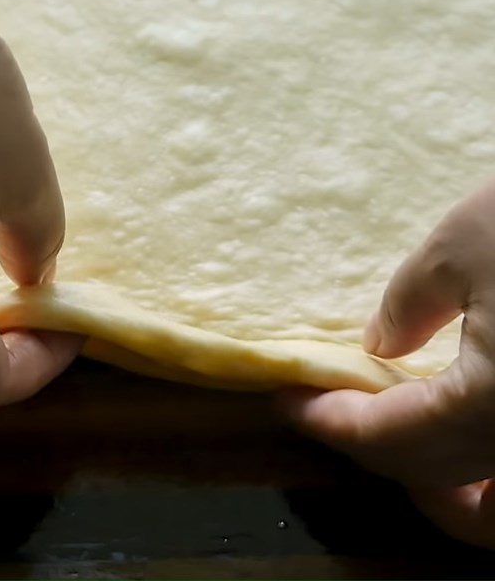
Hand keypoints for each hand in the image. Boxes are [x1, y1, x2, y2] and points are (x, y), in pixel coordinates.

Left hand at [281, 178, 494, 547]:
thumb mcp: (460, 249)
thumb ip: (408, 306)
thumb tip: (378, 346)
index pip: (390, 436)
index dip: (328, 421)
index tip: (286, 401)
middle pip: (435, 474)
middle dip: (368, 445)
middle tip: (324, 409)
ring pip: (492, 509)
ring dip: (436, 486)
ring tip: (391, 435)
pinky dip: (484, 483)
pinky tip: (455, 432)